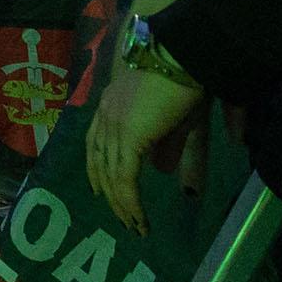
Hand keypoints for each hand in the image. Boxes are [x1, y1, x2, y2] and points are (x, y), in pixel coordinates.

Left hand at [87, 56, 210, 234]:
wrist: (184, 56)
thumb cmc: (185, 79)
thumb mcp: (182, 121)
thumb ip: (174, 149)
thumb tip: (167, 176)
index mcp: (112, 103)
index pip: (96, 142)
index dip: (97, 168)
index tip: (101, 191)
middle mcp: (106, 114)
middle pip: (99, 161)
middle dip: (109, 192)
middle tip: (121, 217)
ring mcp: (114, 124)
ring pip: (111, 175)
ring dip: (122, 204)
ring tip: (134, 225)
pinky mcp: (129, 137)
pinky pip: (125, 179)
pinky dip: (130, 202)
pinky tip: (138, 218)